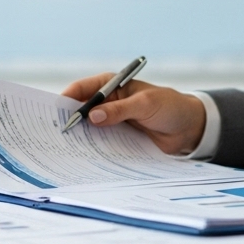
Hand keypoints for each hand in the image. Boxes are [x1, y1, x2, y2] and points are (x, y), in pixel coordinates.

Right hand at [61, 74, 206, 155]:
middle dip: (69, 121)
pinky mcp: (118, 137)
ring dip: (80, 138)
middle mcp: (108, 102)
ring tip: (65, 151)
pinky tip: (85, 158)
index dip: (66, 100)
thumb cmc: (170, 107)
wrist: (188, 128)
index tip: (54, 115)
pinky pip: (101, 142)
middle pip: (81, 110)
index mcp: (111, 85)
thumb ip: (120, 110)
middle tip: (55, 137)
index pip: (82, 89)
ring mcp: (112, 120)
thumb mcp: (146, 104)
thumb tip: (93, 116)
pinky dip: (93, 148)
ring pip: (89, 128)